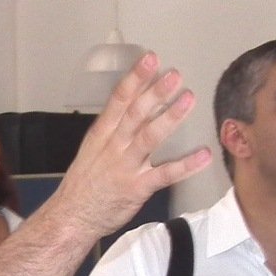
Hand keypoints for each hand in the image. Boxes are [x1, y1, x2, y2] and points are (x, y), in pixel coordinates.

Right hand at [49, 53, 211, 239]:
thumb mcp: (93, 149)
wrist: (73, 216)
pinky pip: (164, 174)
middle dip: (155, 92)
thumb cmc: (84, 183)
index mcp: (102, 134)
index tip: (150, 59)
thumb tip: (134, 103)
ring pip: (149, 138)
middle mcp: (114, 146)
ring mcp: (126, 167)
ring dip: (169, 118)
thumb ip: (114, 128)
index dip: (135, 78)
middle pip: (135, 114)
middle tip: (174, 74)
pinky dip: (185, 165)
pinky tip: (202, 155)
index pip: (119, 99)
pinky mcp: (137, 188)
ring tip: (188, 99)